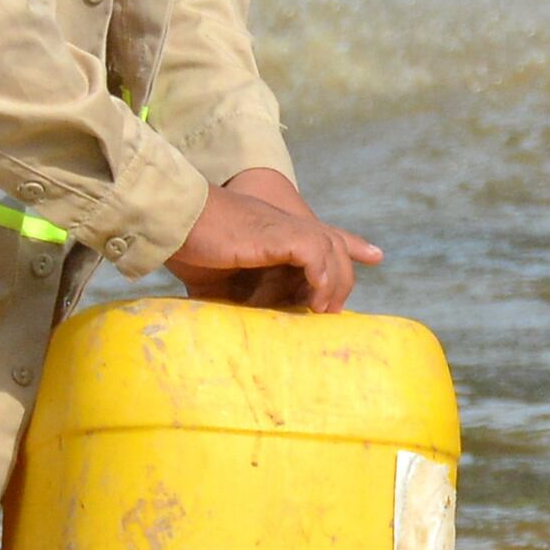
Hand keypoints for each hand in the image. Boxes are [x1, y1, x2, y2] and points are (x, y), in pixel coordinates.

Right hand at [171, 166, 381, 309]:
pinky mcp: (278, 233)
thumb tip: (241, 328)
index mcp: (274, 234)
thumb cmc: (190, 249)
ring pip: (331, 249)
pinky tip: (314, 298)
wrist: (174, 222)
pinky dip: (321, 274)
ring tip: (322, 310)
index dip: (351, 245)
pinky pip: (316, 251)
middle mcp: (285, 226)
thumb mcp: (218, 280)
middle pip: (335, 245)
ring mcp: (283, 228)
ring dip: (334, 281)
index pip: (323, 236)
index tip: (375, 255)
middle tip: (332, 310)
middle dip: (343, 277)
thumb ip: (235, 296)